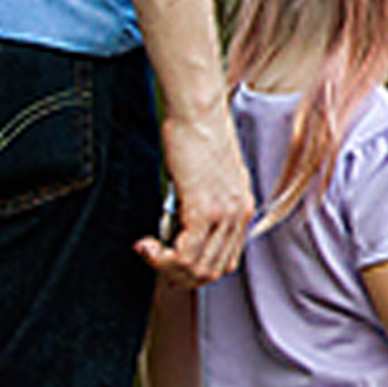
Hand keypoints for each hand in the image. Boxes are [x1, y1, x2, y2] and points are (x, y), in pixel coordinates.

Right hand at [139, 102, 252, 282]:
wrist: (198, 111)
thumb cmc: (199, 134)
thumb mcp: (210, 176)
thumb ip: (203, 204)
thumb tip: (179, 228)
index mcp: (242, 207)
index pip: (227, 261)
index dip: (196, 271)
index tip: (171, 264)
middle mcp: (238, 214)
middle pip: (213, 271)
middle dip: (180, 275)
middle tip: (155, 261)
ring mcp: (223, 214)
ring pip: (197, 268)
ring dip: (166, 267)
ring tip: (147, 250)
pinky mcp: (203, 209)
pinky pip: (183, 254)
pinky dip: (160, 257)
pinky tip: (145, 244)